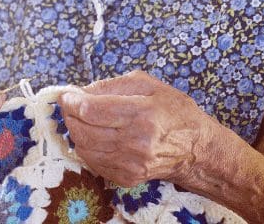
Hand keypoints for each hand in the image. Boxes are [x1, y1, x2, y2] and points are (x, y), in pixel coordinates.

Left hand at [59, 70, 220, 187]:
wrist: (196, 149)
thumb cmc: (174, 111)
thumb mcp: (148, 85)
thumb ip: (112, 85)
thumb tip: (80, 91)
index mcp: (142, 113)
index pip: (91, 110)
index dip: (72, 101)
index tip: (66, 95)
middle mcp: (136, 142)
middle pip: (83, 130)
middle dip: (70, 115)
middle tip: (71, 106)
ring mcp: (131, 163)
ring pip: (84, 147)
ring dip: (77, 131)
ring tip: (83, 120)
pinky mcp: (127, 177)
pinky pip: (93, 162)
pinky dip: (87, 147)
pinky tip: (96, 137)